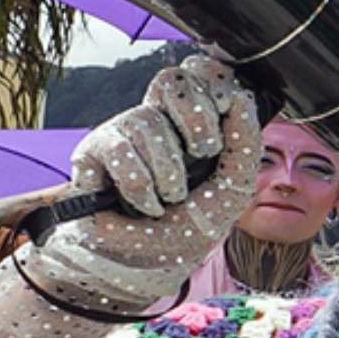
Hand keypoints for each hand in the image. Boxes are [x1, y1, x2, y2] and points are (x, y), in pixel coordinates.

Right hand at [69, 54, 252, 216]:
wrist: (147, 265)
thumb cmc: (189, 226)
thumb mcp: (231, 189)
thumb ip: (245, 145)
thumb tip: (242, 99)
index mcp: (191, 121)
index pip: (197, 72)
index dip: (212, 78)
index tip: (227, 105)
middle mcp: (157, 120)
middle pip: (170, 80)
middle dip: (196, 117)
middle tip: (203, 153)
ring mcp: (123, 132)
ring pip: (146, 120)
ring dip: (168, 171)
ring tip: (170, 199)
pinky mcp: (93, 152)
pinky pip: (118, 149)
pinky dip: (139, 186)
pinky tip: (145, 206)